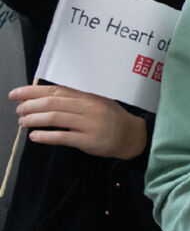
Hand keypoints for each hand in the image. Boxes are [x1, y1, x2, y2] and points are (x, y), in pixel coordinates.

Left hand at [10, 84, 146, 158]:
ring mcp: (89, 123)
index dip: (33, 91)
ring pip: (55, 118)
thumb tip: (44, 98)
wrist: (131, 136)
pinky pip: (63, 137)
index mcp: (88, 96)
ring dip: (34, 119)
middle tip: (18, 110)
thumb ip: (74, 100)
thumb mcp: (96, 103)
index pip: (57, 90)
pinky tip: (34, 136)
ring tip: (22, 122)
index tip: (16, 94)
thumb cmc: (110, 118)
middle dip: (30, 105)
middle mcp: (88, 107)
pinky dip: (46, 136)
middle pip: (53, 102)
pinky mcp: (89, 140)